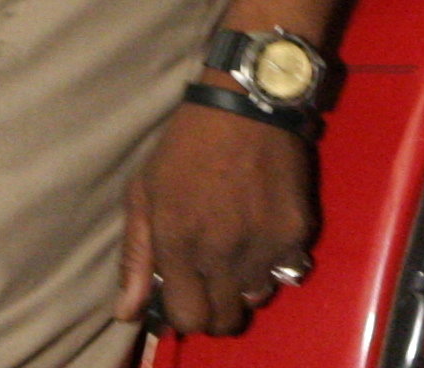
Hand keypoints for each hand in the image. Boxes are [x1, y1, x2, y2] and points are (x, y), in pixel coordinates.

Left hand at [119, 97, 315, 336]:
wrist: (248, 102)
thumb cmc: (186, 145)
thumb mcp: (144, 191)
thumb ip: (135, 257)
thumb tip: (127, 313)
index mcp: (179, 243)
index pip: (188, 319)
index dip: (185, 312)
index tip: (186, 293)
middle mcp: (222, 253)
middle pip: (226, 320)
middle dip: (216, 309)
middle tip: (212, 279)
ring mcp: (263, 244)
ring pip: (257, 295)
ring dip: (245, 282)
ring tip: (238, 248)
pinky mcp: (296, 231)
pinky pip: (285, 266)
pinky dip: (273, 256)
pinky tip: (262, 226)